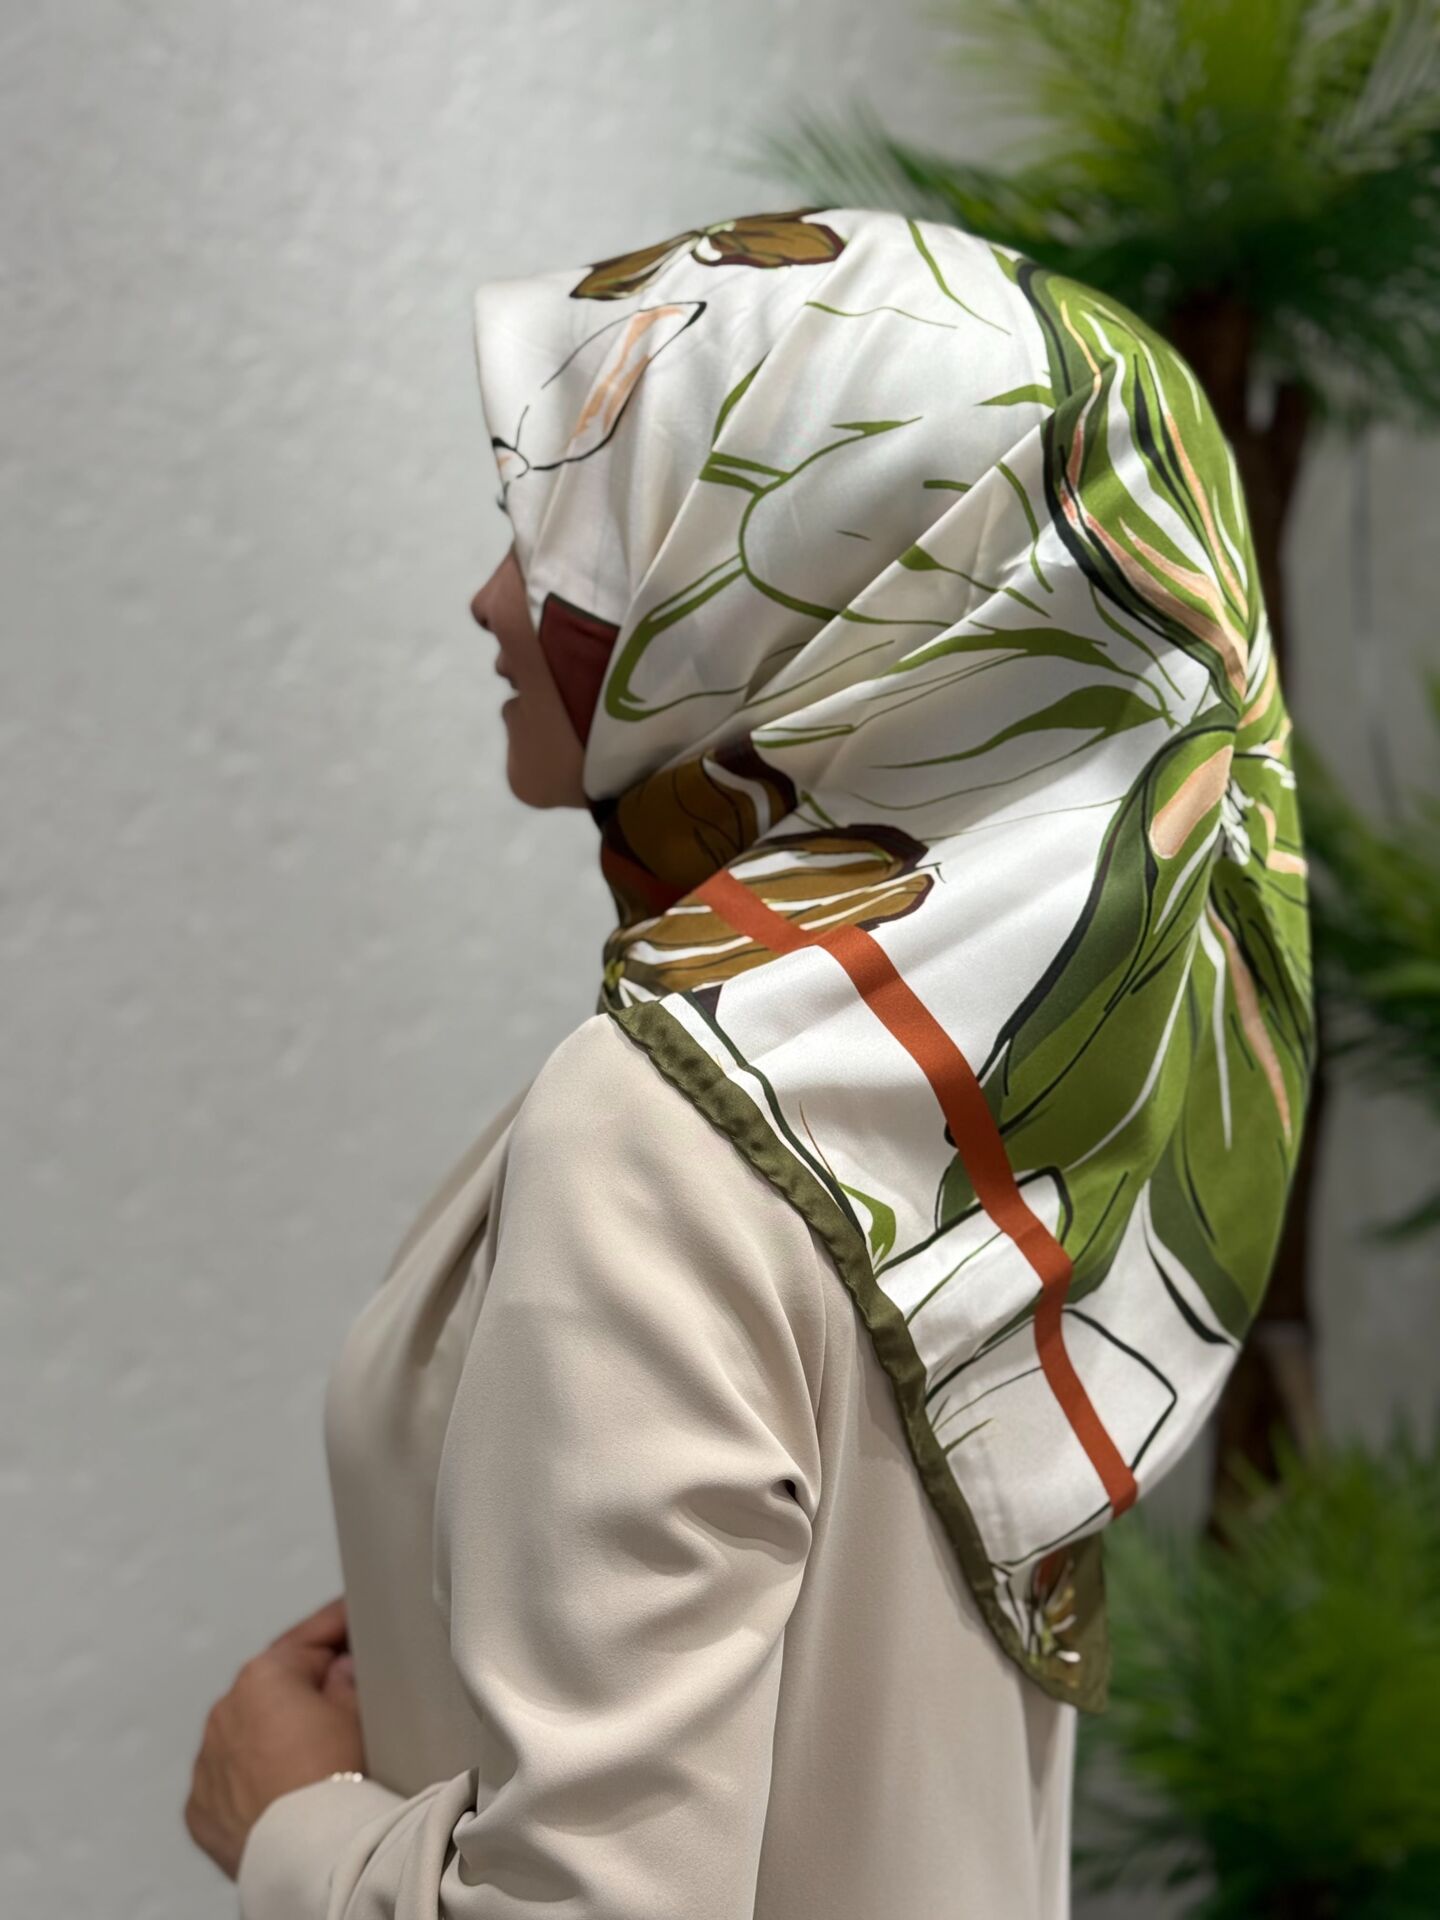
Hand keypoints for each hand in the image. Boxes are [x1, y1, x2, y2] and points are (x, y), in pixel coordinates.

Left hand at [184, 1595, 364, 1880]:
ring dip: (274, 1735)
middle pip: (274, 1686)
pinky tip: (283, 1790)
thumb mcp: (359, 1712)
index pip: (309, 1637)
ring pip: (248, 1734)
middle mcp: (225, 1710)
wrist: (309, 1854)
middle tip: (344, 1695)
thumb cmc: (338, 1779)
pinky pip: (229, 1782)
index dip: (338, 1625)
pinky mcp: (201, 1809)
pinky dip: (252, 1781)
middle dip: (304, 1688)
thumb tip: (339, 1669)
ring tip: (314, 1755)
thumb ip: (347, 1676)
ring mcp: (207, 1762)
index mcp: (264, 1675)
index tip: (354, 1617)